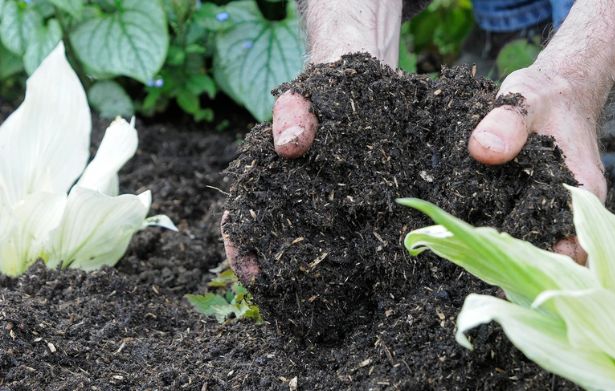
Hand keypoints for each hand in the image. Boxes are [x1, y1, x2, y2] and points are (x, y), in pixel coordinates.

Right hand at [221, 0, 402, 281]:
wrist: (357, 91)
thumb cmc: (320, 95)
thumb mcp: (303, 98)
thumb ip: (293, 114)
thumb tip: (289, 145)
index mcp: (263, 181)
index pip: (239, 221)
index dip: (239, 249)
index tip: (251, 271)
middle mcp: (286, 201)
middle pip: (269, 244)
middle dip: (273, 274)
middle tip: (288, 301)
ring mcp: (316, 208)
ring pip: (302, 247)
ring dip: (304, 274)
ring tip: (320, 301)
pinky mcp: (347, 210)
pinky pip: (338, 237)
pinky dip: (338, 258)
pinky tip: (352, 275)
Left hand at [468, 67, 606, 262]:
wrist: (555, 88)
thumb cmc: (547, 94)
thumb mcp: (525, 99)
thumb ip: (506, 123)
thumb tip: (483, 150)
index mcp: (582, 190)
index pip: (574, 247)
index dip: (545, 263)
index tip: (506, 264)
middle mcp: (574, 207)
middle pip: (554, 255)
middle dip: (521, 265)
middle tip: (478, 265)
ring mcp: (556, 207)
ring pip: (538, 245)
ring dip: (510, 253)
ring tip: (470, 256)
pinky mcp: (537, 202)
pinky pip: (525, 228)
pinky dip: (504, 234)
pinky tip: (473, 236)